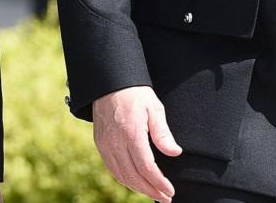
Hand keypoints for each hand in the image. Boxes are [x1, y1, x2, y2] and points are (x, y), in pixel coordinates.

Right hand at [91, 86, 182, 202]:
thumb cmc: (135, 94)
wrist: (109, 83)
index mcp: (131, 133)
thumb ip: (163, 133)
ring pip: (121, 176)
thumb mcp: (154, 108)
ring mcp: (105, 145)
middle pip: (134, 176)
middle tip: (165, 198)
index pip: (146, 168)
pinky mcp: (100, 144)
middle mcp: (115, 142)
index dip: (159, 183)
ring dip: (138, 188)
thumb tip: (175, 153)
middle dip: (151, 190)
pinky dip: (125, 180)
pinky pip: (112, 169)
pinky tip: (136, 182)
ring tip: (153, 193)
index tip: (170, 191)